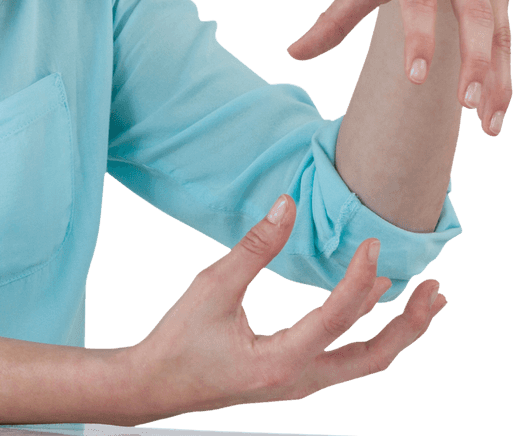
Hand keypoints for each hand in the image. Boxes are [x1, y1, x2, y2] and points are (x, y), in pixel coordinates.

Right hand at [119, 195, 447, 424]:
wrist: (156, 383)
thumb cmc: (178, 338)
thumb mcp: (212, 286)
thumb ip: (254, 247)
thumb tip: (287, 206)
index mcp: (281, 362)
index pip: (337, 317)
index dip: (359, 277)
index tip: (373, 242)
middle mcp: (301, 381)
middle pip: (375, 357)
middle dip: (410, 324)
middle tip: (436, 290)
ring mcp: (300, 385)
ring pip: (366, 363)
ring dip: (397, 332)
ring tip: (420, 301)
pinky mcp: (294, 379)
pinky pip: (348, 361)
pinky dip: (370, 335)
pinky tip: (372, 310)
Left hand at [286, 0, 510, 137]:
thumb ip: (334, 17)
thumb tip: (293, 54)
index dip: (418, 35)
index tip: (415, 77)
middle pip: (473, 11)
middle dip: (473, 59)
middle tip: (465, 106)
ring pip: (499, 27)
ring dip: (497, 76)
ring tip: (487, 125)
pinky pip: (509, 31)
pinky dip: (505, 69)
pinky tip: (496, 104)